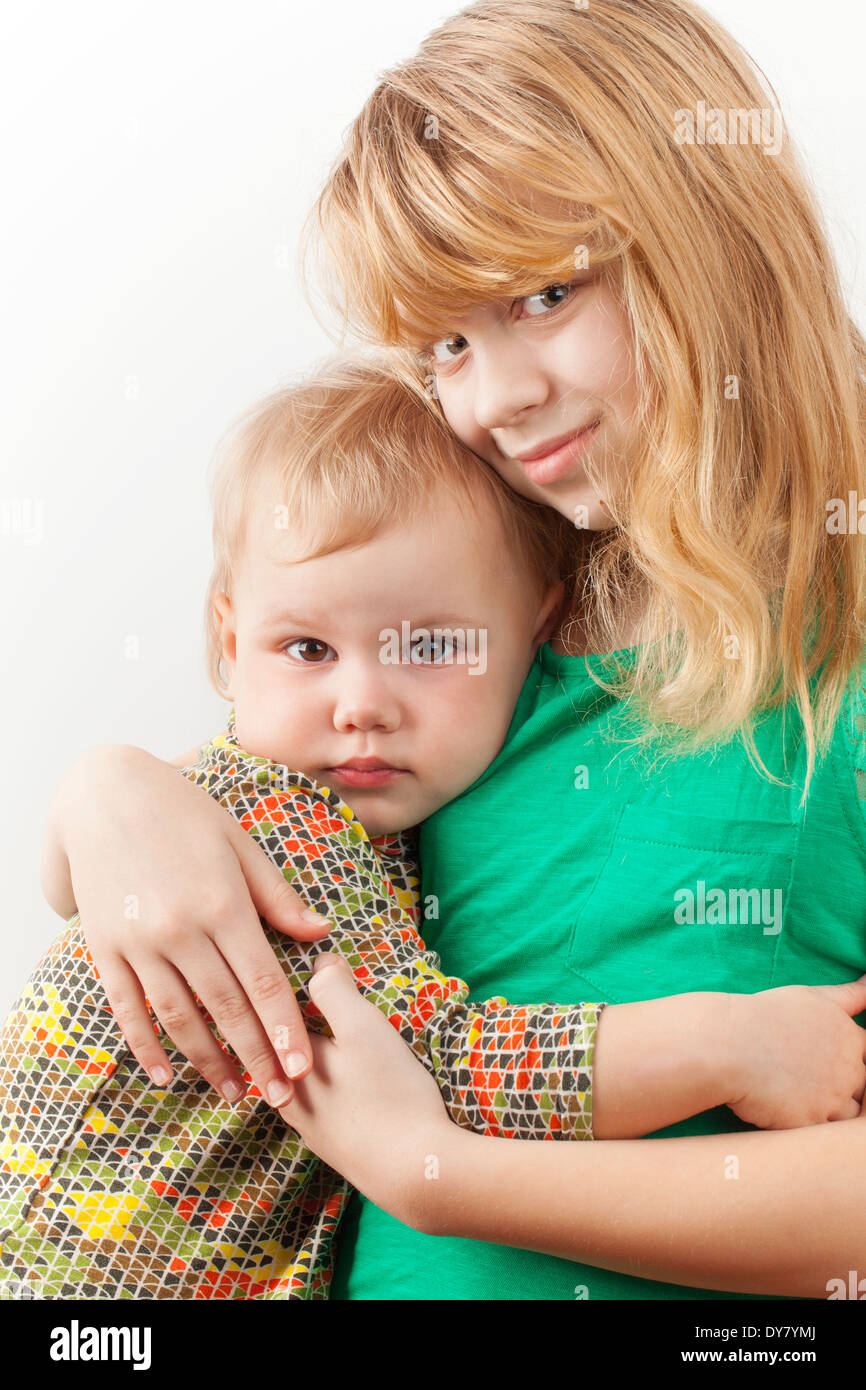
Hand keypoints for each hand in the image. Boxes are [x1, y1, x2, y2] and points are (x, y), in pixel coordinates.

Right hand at [56, 745, 330, 1101]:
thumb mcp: (239, 845)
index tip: (303, 1070)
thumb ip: (278, 897)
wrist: (106, 795)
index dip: (285, 1031)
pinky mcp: (105, 948)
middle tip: (280, 1098)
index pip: (263, 984)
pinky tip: (166, 1073)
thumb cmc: (183, 813)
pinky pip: (126, 1007)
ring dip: (207, 1061)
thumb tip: (321, 935)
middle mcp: (181, 930)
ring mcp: (139, 942)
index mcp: (224, 905)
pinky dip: (145, 1045)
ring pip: (178, 1017)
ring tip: (232, 1094)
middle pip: (226, 1010)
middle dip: (257, 1059)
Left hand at [280, 955, 453, 1229]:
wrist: (414, 1172)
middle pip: (278, 1049)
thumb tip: (319, 963)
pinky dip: (321, 1086)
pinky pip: (314, 1105)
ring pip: (294, 1080)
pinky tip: (337, 1083)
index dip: (281, 987)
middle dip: (287, 1022)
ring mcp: (307, 1127)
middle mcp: (285, 1096)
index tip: (287, 966)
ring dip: (300, 1056)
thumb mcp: (363, 1027)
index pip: (269, 1013)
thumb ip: (334, 990)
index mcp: (284, 1061)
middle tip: (303, 997)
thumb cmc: (390, 1092)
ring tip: (315, 1036)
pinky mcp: (330, 1146)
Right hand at [725, 976, 865, 1127]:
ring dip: (830, 1107)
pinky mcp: (811, 1123)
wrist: (728, 1044)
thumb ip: (851, 994)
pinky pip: (821, 1132)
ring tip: (799, 1095)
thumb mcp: (812, 996)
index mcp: (850, 1038)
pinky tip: (785, 1107)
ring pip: (849, 1115)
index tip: (829, 1059)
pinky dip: (807, 1122)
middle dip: (843, 1084)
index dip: (855, 1059)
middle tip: (808, 1076)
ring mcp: (832, 1098)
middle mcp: (849, 1069)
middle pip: (864, 1087)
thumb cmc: (765, 1015)